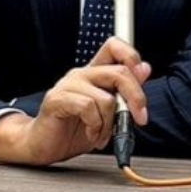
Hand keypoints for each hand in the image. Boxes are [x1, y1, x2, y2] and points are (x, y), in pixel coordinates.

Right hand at [0, 37, 150, 165]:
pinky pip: (88, 108)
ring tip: (103, 135)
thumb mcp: (108, 113)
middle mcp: (82, 74)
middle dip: (136, 98)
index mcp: (95, 73)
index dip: (131, 55)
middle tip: (139, 119)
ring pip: (106, 98)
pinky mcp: (57, 99)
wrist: (45, 145)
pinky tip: (91, 134)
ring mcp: (68, 85)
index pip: (114, 46)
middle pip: (119, 72)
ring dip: (110, 124)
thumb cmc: (74, 128)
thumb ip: (124, 92)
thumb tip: (145, 69)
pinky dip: (95, 127)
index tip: (141, 76)